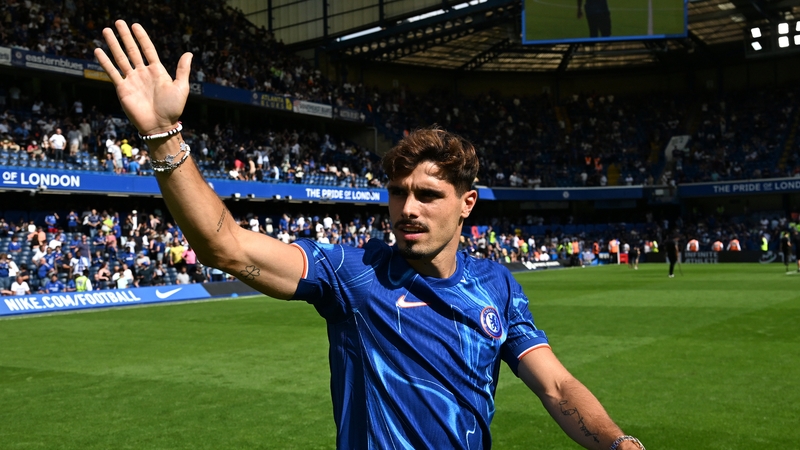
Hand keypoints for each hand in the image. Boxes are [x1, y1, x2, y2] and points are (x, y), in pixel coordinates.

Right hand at [94, 20, 192, 135]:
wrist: (160, 126)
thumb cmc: (173, 109)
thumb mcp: (181, 88)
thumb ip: (182, 70)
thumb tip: (189, 53)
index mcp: (157, 71)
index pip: (148, 49)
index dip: (142, 37)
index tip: (135, 25)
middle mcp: (143, 73)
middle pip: (132, 50)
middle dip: (125, 36)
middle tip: (118, 22)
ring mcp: (132, 80)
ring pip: (120, 58)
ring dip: (113, 44)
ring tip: (106, 30)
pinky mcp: (122, 89)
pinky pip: (112, 73)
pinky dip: (105, 62)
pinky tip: (98, 51)